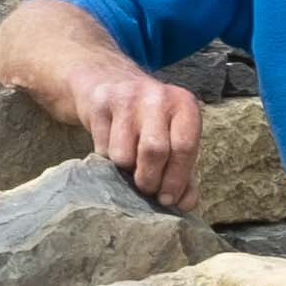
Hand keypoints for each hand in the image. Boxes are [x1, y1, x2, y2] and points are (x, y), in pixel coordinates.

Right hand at [80, 62, 205, 208]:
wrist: (107, 81)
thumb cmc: (148, 118)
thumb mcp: (172, 136)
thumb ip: (184, 172)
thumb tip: (184, 204)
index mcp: (184, 104)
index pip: (184, 147)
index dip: (176, 180)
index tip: (167, 199)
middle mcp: (158, 97)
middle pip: (155, 151)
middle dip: (149, 180)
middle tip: (146, 189)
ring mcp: (127, 98)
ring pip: (124, 155)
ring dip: (126, 171)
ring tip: (129, 165)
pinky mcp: (100, 104)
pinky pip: (103, 150)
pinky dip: (108, 162)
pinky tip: (113, 149)